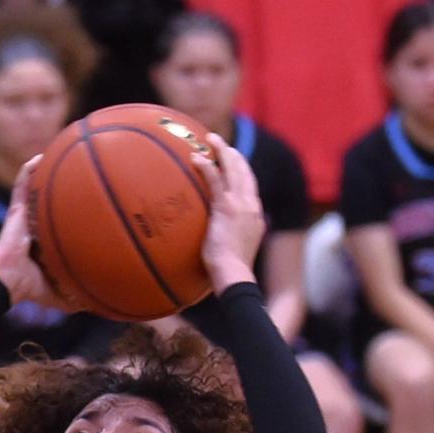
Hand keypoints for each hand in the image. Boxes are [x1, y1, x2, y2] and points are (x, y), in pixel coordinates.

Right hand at [0, 157, 82, 310]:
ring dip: (45, 172)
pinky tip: (40, 157)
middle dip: (62, 187)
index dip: (73, 214)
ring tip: (62, 154)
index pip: (60, 224)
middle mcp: (36, 226)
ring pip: (35, 189)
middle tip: (82, 174)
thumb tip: (97, 305)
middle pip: (50, 202)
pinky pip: (21, 185)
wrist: (8, 281)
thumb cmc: (29, 288)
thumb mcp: (58, 295)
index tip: (91, 204)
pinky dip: (28, 170)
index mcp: (46, 242)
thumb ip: (75, 299)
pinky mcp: (15, 211)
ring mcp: (25, 216)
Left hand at [193, 136, 264, 294]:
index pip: (250, 184)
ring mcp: (241, 204)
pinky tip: (196, 158)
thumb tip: (222, 237)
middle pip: (245, 170)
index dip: (242, 169)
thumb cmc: (230, 269)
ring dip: (221, 150)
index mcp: (256, 213)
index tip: (232, 160)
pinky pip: (216, 179)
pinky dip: (207, 166)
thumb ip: (232, 236)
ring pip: (234, 168)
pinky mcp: (227, 207)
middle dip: (233, 153)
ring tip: (209, 139)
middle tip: (219, 142)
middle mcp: (252, 204)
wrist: (234, 274)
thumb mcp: (236, 248)